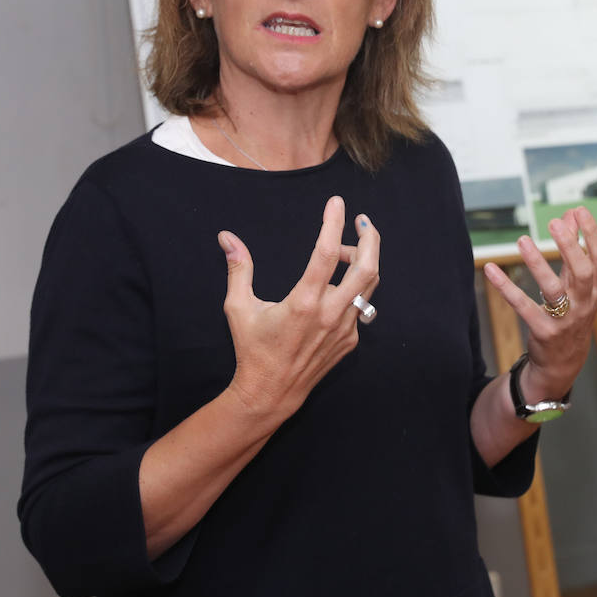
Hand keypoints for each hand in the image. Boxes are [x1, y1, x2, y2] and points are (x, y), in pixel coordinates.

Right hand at [216, 195, 379, 421]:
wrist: (271, 393)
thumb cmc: (252, 350)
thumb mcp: (238, 308)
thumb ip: (238, 269)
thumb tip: (227, 237)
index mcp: (304, 302)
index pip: (327, 253)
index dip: (333, 223)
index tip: (337, 203)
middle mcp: (330, 314)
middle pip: (367, 268)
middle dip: (370, 238)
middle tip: (363, 221)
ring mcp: (344, 330)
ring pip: (368, 287)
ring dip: (361, 263)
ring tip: (343, 252)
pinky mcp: (350, 341)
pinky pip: (359, 308)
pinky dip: (352, 290)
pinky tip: (336, 287)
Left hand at [483, 206, 596, 400]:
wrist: (563, 363)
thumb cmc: (571, 314)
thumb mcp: (577, 284)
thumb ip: (575, 249)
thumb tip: (571, 215)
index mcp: (595, 289)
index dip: (591, 233)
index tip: (579, 210)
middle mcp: (583, 303)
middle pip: (581, 271)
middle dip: (569, 246)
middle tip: (554, 222)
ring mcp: (564, 319)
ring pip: (552, 289)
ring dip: (538, 264)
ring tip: (523, 240)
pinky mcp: (543, 331)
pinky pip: (523, 306)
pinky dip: (506, 288)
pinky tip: (491, 270)